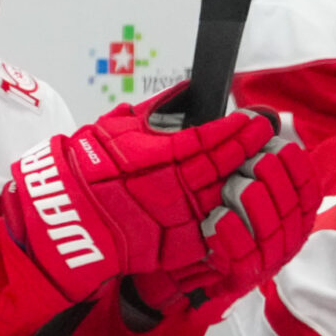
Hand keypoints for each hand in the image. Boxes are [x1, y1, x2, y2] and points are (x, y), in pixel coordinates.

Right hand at [1, 85, 275, 302]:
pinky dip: (228, 212)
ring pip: (223, 195)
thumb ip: (156, 110)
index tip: (253, 120)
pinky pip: (212, 225)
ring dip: (244, 179)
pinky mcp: (179, 243)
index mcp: (158, 157)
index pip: (209, 139)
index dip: (235, 129)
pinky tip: (239, 200)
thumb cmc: (86, 170)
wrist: (69, 217)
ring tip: (259, 165)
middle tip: (267, 136)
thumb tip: (186, 92)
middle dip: (247, 149)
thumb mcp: (116, 128)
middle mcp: (173, 187)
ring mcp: (178, 217)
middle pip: (222, 165)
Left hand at [123, 135, 319, 322]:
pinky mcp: (239, 277)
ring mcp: (265, 259)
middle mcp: (284, 237)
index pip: (307, 190)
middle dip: (274, 180)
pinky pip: (244, 259)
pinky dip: (233, 235)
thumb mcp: (226, 174)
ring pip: (272, 233)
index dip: (298, 168)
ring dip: (255, 204)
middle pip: (293, 208)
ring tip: (234, 186)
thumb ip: (245, 149)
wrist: (174, 259)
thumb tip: (260, 115)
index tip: (280, 145)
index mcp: (288, 211)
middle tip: (253, 162)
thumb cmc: (204, 207)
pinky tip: (219, 218)